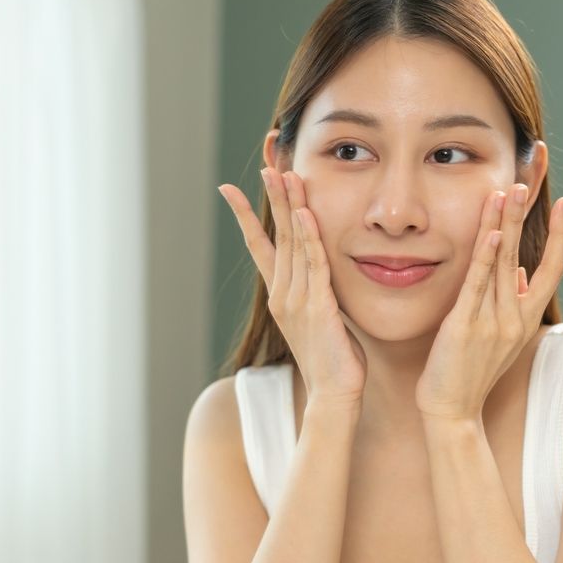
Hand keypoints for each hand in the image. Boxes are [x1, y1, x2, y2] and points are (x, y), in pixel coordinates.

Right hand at [219, 168, 366, 411]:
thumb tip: (321, 269)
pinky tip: (306, 214)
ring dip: (290, 208)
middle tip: (266, 167)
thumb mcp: (320, 317)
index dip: (245, 217)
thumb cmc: (332, 358)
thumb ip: (317, 290)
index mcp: (280, 294)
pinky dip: (310, 238)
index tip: (229, 190)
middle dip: (271, 200)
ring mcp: (296, 300)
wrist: (333, 394)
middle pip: (275, 237)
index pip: (258, 246)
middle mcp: (282, 293)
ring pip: (293, 245)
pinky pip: (313, 265)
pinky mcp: (317, 307)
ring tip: (285, 176)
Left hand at [414, 183, 562, 420]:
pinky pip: (478, 285)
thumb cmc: (469, 371)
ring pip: (503, 263)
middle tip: (532, 177)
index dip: (561, 234)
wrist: (452, 410)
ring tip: (509, 190)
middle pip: (528, 255)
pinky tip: (494, 232)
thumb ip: (512, 303)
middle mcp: (515, 317)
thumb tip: (523, 272)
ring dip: (506, 224)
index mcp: (524, 317)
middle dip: (530, 215)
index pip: (552, 268)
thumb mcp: (498, 337)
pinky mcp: (465, 326)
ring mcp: (492, 322)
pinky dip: (486, 257)